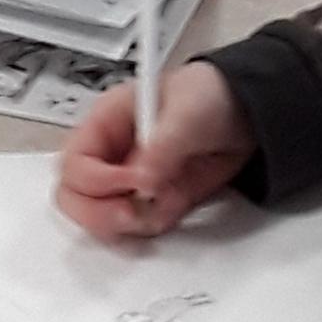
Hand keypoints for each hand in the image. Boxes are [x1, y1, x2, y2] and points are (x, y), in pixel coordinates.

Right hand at [56, 63, 256, 241]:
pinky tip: (175, 204)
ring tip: (164, 203)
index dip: (95, 180)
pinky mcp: (154, 202)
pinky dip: (155, 224)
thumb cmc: (209, 95)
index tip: (132, 183)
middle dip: (99, 213)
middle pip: (74, 197)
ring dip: (130, 222)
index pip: (74, 162)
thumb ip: (163, 145)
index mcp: (105, 123)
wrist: (247, 114)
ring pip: (102, 219)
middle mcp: (111, 155)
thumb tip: (143, 181)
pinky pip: (138, 226)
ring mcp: (130, 182)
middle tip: (132, 214)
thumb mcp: (186, 112)